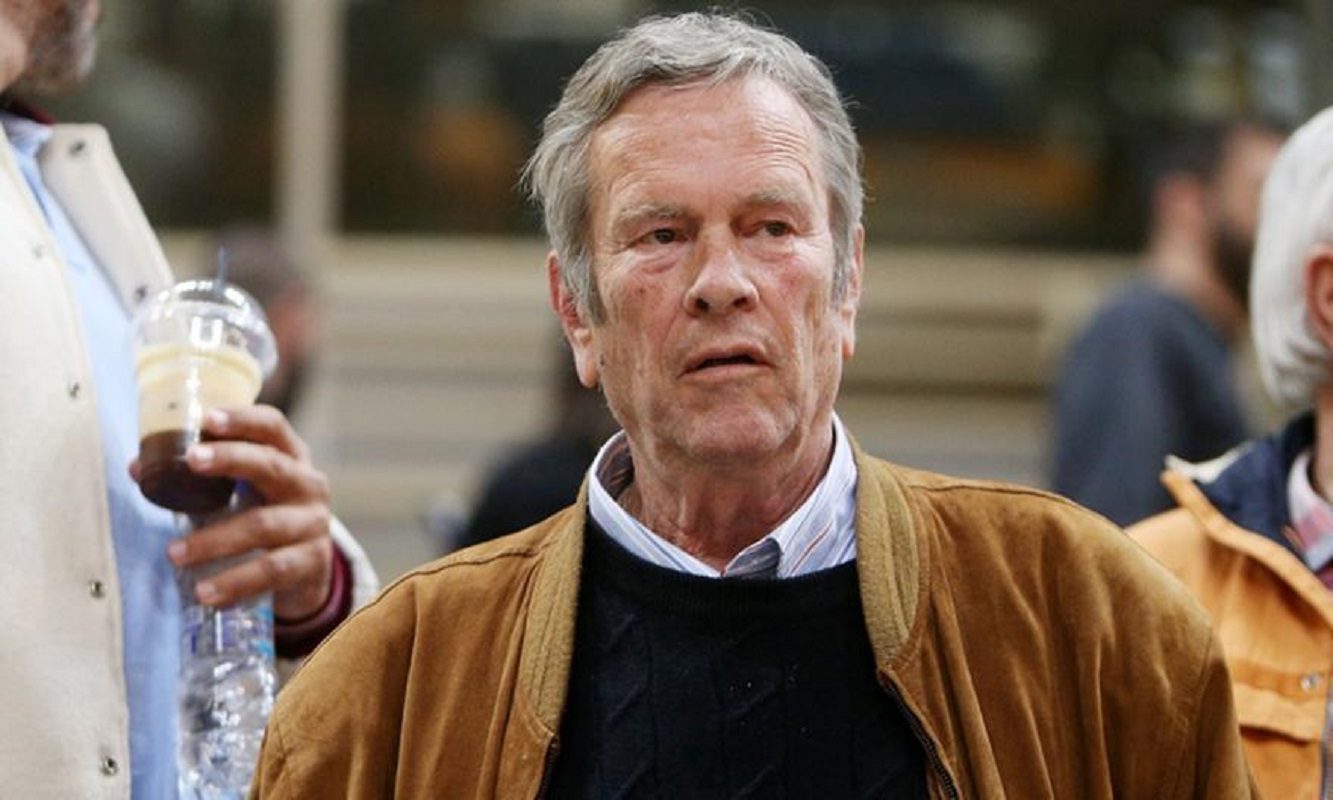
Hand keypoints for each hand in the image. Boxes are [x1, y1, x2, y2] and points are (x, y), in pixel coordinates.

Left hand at [150, 406, 333, 618]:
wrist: (307, 570)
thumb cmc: (265, 516)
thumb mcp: (243, 491)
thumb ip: (200, 479)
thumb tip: (138, 467)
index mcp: (291, 457)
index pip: (272, 427)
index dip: (243, 419)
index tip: (207, 418)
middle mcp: (308, 485)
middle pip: (272, 466)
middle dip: (231, 459)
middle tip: (190, 461)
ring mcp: (313, 524)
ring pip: (263, 526)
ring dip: (215, 539)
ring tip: (174, 553)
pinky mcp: (313, 562)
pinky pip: (271, 571)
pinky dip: (235, 582)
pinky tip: (206, 592)